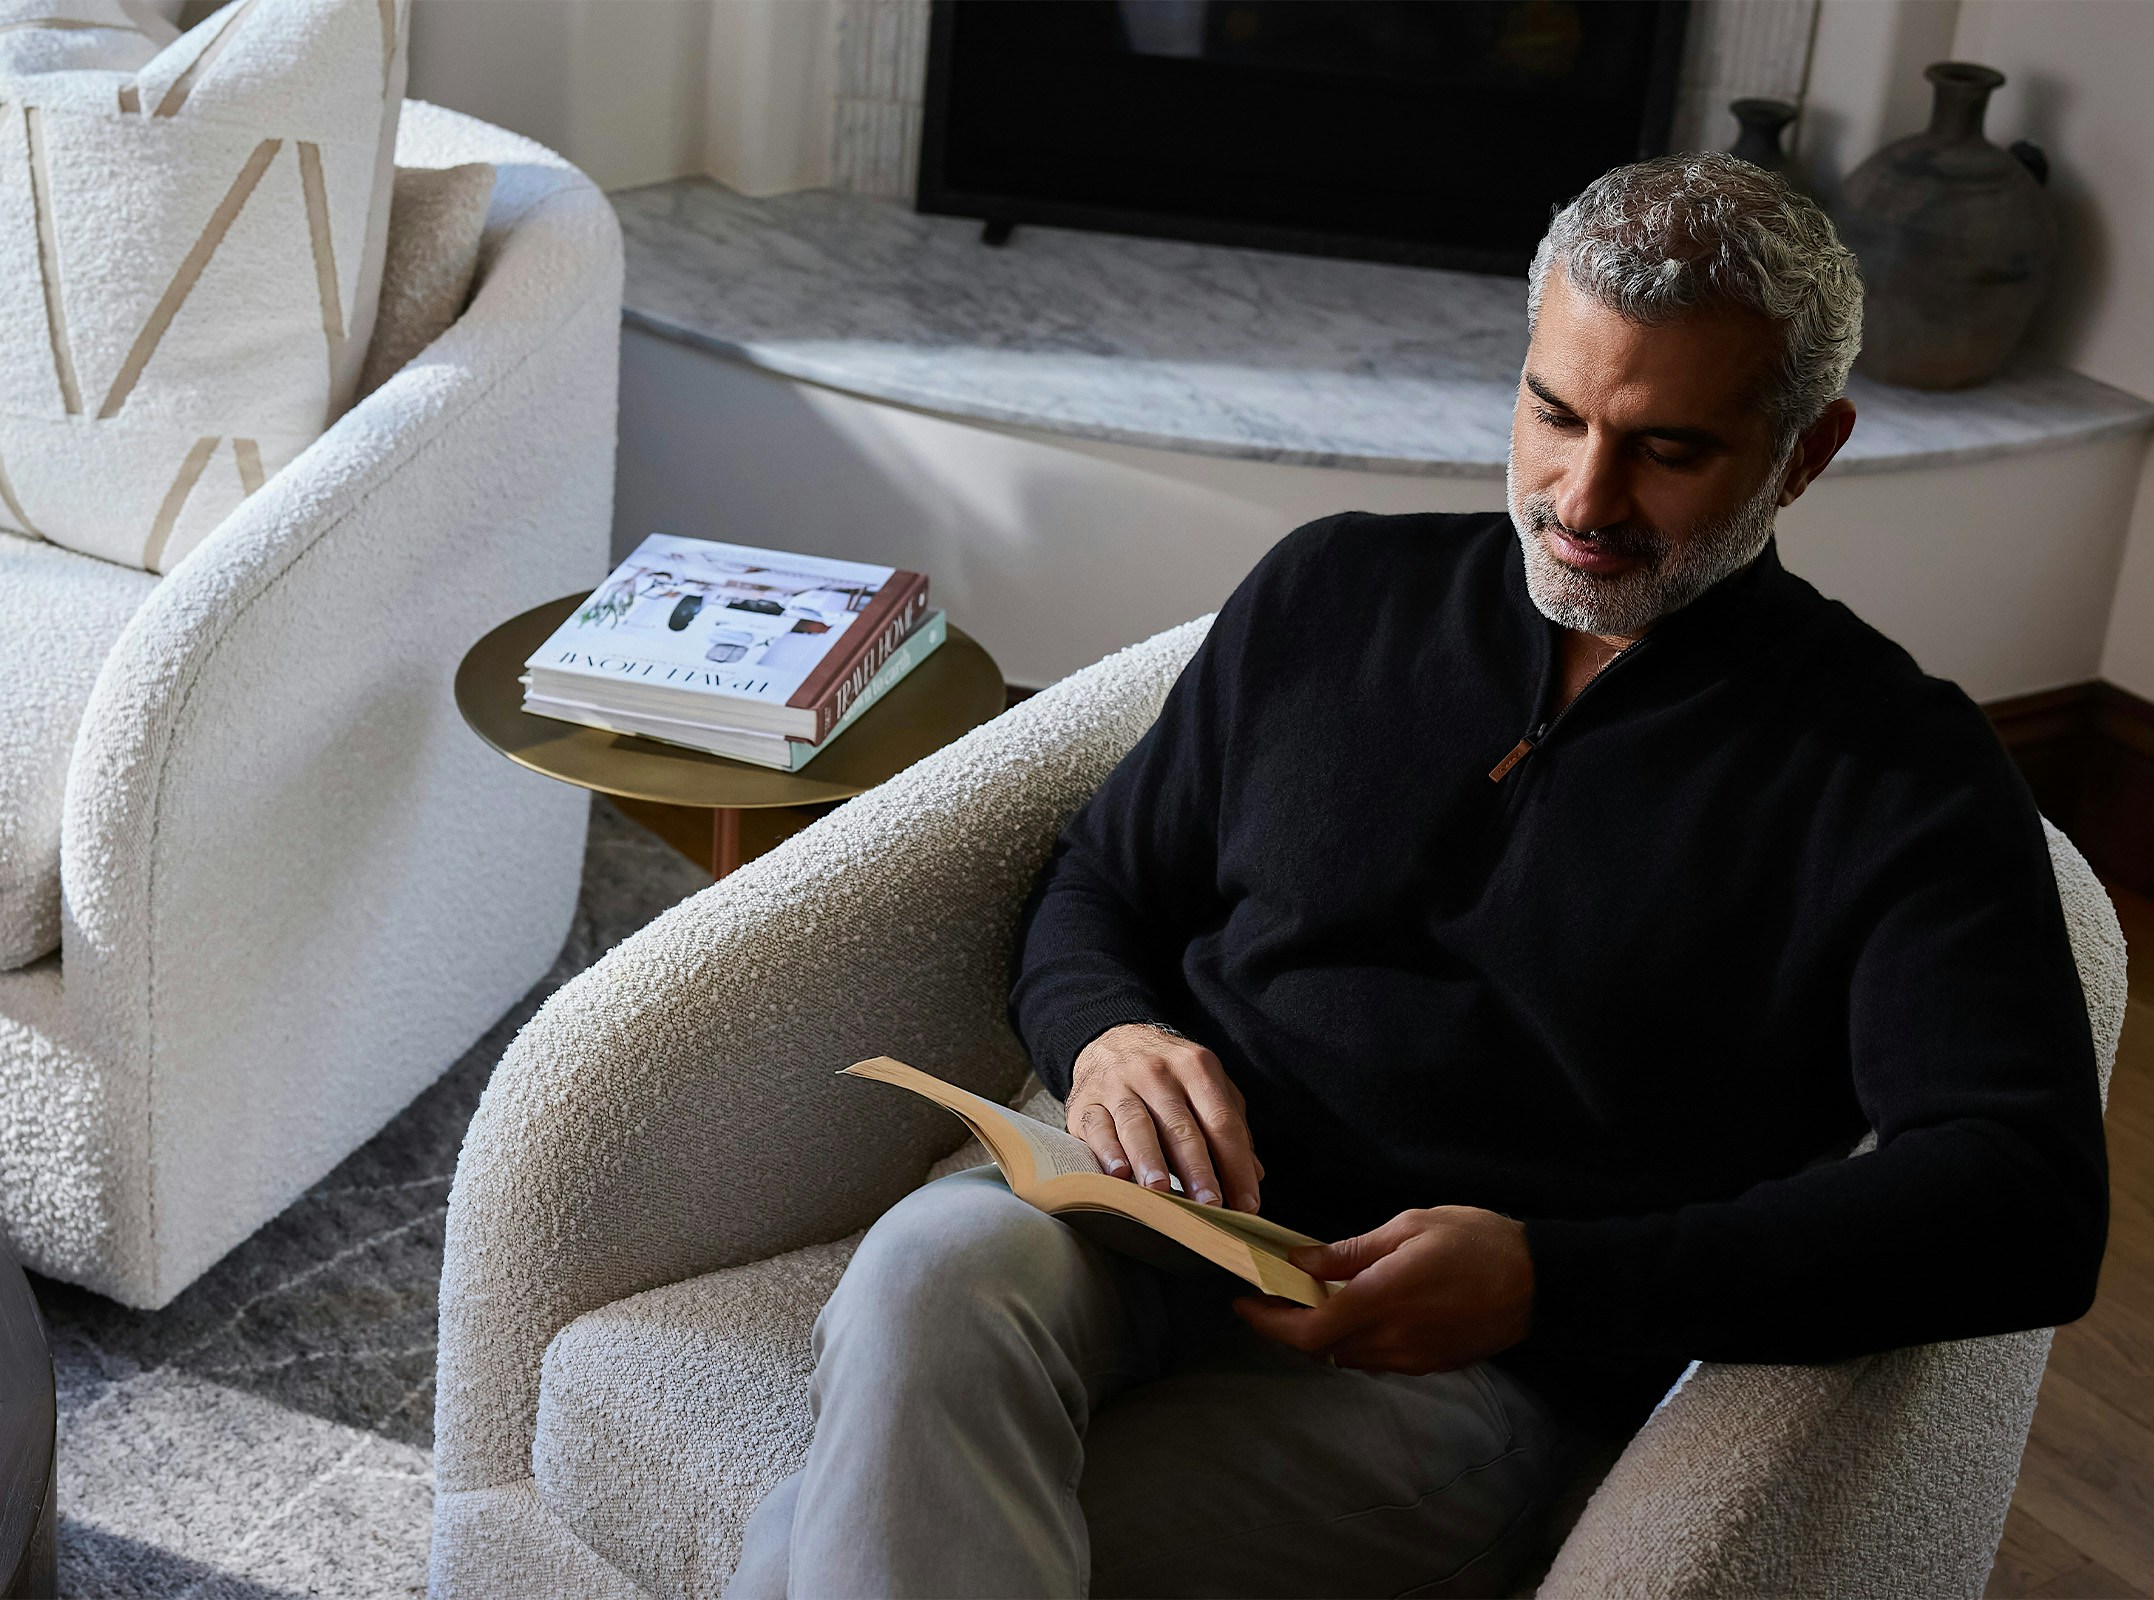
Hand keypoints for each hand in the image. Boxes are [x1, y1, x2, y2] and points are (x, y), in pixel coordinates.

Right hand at [1067, 1024, 1262, 1211]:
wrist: (1110, 1040)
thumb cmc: (1168, 1075)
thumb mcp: (1205, 1086)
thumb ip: (1231, 1126)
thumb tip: (1255, 1174)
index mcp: (1196, 1068)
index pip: (1221, 1121)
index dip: (1236, 1165)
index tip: (1246, 1204)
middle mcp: (1157, 1073)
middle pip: (1181, 1126)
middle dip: (1197, 1168)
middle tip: (1210, 1204)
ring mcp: (1118, 1085)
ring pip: (1137, 1124)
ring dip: (1150, 1160)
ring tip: (1162, 1191)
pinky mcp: (1086, 1101)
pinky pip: (1098, 1127)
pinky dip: (1108, 1151)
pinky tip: (1119, 1174)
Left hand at [1234, 1207, 1532, 1372]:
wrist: (1540, 1282)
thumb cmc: (1475, 1241)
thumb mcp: (1408, 1227)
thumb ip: (1349, 1251)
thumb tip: (1300, 1261)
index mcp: (1381, 1300)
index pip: (1307, 1331)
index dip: (1268, 1323)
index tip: (1243, 1301)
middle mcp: (1391, 1339)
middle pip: (1319, 1350)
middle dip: (1287, 1327)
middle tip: (1269, 1295)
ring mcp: (1411, 1359)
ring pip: (1345, 1357)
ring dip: (1319, 1335)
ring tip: (1308, 1297)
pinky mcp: (1429, 1365)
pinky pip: (1374, 1358)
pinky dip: (1351, 1339)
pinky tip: (1352, 1309)